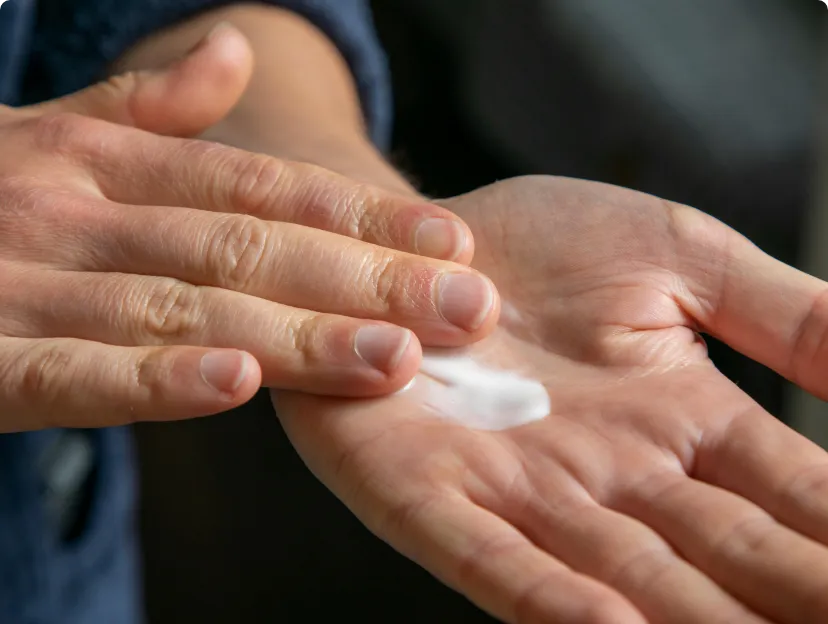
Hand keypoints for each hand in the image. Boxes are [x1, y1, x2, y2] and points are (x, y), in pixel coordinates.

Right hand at [0, 25, 498, 431]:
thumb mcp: (53, 132)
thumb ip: (148, 110)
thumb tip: (234, 54)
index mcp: (108, 162)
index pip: (264, 188)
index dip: (365, 214)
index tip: (451, 241)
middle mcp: (82, 211)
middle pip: (252, 247)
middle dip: (367, 280)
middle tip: (469, 307)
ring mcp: (27, 279)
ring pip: (186, 306)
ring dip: (296, 332)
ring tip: (394, 355)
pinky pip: (72, 372)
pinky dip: (152, 377)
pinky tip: (238, 382)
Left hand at [274, 176, 827, 622]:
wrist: (423, 239)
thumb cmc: (543, 247)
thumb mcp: (680, 258)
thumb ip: (783, 314)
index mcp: (683, 422)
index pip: (795, 496)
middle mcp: (614, 476)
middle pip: (725, 556)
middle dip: (788, 596)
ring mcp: (522, 490)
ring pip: (621, 574)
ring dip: (688, 619)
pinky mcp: (430, 490)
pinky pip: (489, 555)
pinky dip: (545, 595)